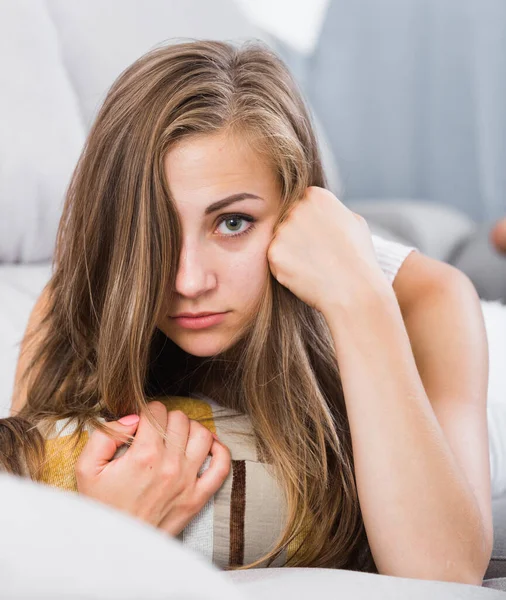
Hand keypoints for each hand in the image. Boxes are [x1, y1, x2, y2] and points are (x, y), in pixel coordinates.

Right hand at [75, 401, 230, 535]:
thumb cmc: (100, 508)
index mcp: (144, 456)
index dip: (147, 412)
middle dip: (167, 419)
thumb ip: (106, 435)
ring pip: (203, 434)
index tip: (141, 424)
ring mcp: (188, 482)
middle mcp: (170, 466)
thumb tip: (133, 417)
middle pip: (180, 419)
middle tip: (156, 432)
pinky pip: (222, 466)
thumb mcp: (87, 469)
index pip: (157, 411)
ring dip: (190, 430)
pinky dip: (219, 450)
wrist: (113, 549)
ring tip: (176, 437)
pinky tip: (206, 447)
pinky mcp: (198, 498)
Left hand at [267, 186, 388, 313]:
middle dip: (298, 236)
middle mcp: (296, 208)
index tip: (322, 239)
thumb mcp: (354, 222)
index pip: (302, 204)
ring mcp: (283, 230)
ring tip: (314, 266)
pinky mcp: (274, 253)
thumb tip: (320, 213)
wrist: (354, 290)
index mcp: (316, 196)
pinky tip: (306, 275)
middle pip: (288, 220)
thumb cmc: (359, 259)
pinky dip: (287, 269)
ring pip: (280, 240)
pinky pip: (276, 259)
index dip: (311, 224)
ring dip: (291, 252)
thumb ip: (333, 211)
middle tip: (317, 255)